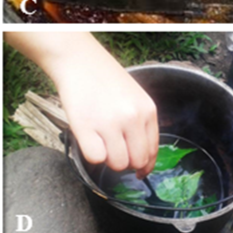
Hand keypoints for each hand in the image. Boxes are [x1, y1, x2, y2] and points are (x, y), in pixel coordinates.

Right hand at [56, 58, 158, 177]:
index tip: (139, 172)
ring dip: (108, 159)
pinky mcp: (87, 127)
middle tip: (114, 151)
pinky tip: (89, 138)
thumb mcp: (134, 96)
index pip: (153, 151)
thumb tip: (140, 157)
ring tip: (100, 140)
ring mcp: (110, 123)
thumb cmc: (104, 78)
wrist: (79, 60)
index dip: (145, 166)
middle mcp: (133, 117)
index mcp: (147, 110)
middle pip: (137, 161)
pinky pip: (96, 158)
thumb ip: (140, 122)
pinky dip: (91, 154)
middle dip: (126, 163)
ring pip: (117, 163)